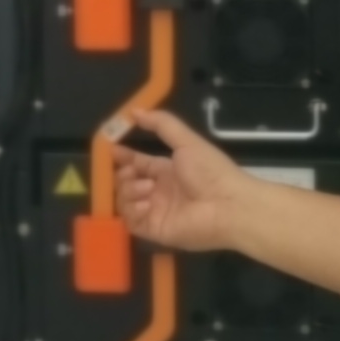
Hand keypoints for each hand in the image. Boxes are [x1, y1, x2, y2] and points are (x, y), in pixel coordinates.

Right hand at [105, 106, 262, 255]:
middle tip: (131, 173)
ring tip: (147, 189)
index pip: (137, 164)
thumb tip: (134, 110)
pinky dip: (132, 210)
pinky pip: (131, 221)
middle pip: (125, 183)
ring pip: (124, 201)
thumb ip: (161, 124)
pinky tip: (146, 204)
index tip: (111, 149)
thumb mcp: (186, 141)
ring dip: (129, 191)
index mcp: (167, 171)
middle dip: (122, 175)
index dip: (123, 157)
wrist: (228, 206)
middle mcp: (159, 192)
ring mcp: (155, 212)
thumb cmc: (210, 171)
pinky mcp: (154, 230)